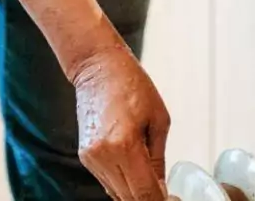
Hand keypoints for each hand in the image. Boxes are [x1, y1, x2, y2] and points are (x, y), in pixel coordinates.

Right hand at [72, 42, 170, 200]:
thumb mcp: (159, 120)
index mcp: (124, 145)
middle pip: (129, 198)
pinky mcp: (85, 156)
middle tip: (164, 194)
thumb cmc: (131, 84)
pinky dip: (122, 184)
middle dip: (148, 199)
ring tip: (151, 184)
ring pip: (116, 194)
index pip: (144, 193)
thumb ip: (158, 159)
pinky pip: (107, 181)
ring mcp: (91, 158)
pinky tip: (135, 175)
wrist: (98, 67)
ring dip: (134, 194)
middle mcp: (104, 155)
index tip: (169, 199)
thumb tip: (160, 188)